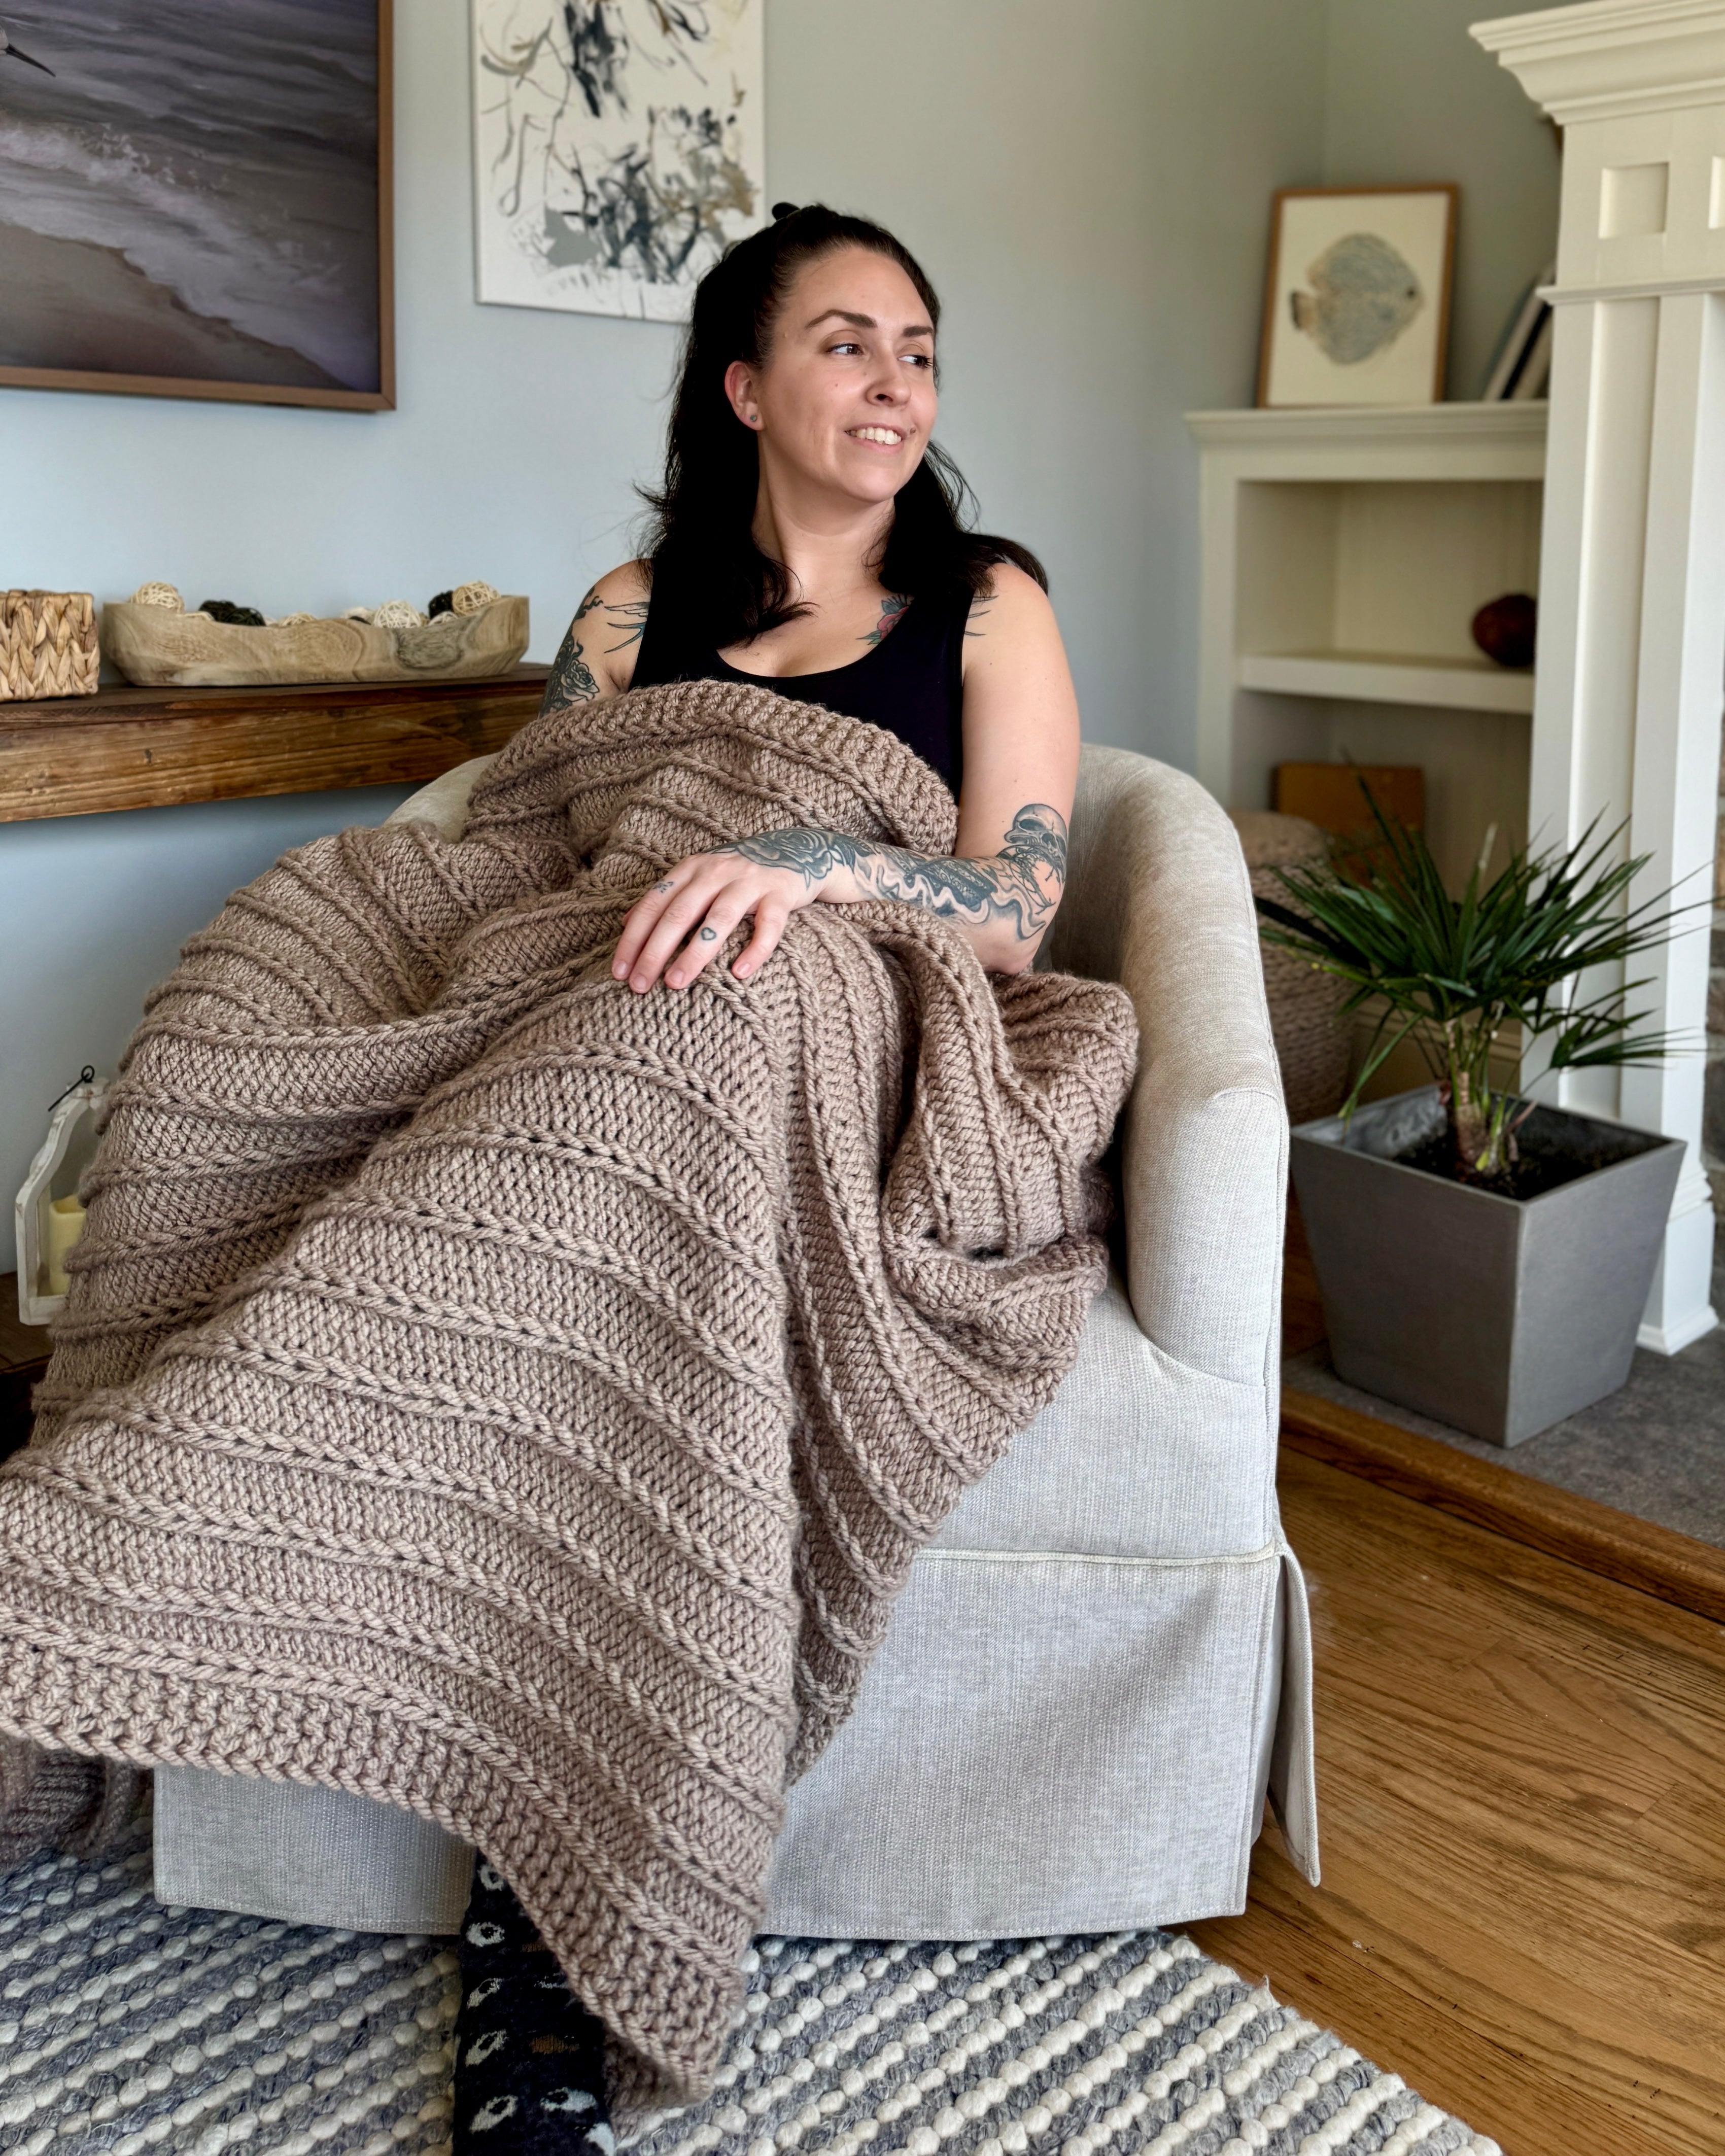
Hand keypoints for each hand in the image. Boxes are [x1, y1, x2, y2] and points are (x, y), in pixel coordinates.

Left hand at [612, 850, 818, 992]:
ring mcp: (750, 882)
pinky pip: (768, 925)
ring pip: (719, 919)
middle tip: (639, 984)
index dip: (634, 938)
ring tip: (675, 983)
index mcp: (692, 869)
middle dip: (655, 951)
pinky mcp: (780, 895)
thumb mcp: (698, 876)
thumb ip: (666, 897)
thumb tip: (625, 923)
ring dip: (694, 953)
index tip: (619, 971)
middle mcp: (717, 872)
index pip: (654, 905)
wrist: (795, 853)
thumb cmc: (737, 874)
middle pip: (680, 913)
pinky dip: (755, 950)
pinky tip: (739, 973)